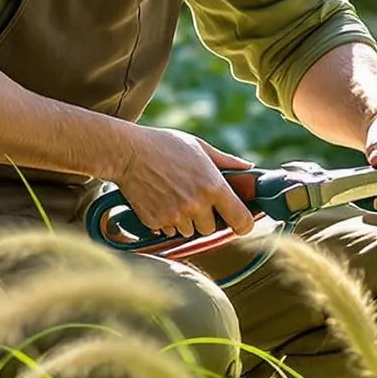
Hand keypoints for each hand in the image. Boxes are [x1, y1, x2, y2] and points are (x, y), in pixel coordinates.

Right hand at [110, 124, 256, 238]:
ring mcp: (175, 216)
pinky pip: (168, 232)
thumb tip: (249, 168)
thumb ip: (227, 162)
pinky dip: (167, 222)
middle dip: (206, 218)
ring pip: (189, 232)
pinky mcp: (156, 222)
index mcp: (213, 186)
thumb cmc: (164, 145)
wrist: (127, 152)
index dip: (243, 224)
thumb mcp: (199, 147)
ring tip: (174, 197)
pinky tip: (160, 201)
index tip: (239, 223)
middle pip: (211, 229)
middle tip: (194, 199)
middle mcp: (197, 205)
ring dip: (186, 221)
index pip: (241, 221)